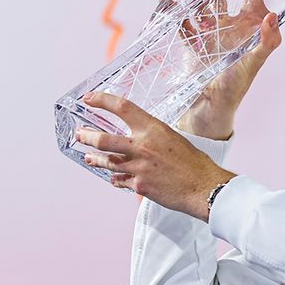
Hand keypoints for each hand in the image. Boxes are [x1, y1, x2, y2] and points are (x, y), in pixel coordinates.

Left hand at [78, 91, 235, 220]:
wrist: (204, 186)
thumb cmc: (195, 163)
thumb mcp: (175, 138)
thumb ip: (154, 136)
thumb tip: (141, 136)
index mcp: (154, 129)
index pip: (123, 107)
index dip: (102, 100)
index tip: (89, 98)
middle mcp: (143, 146)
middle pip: (103, 139)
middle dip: (87, 136)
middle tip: (80, 133)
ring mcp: (138, 167)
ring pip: (107, 161)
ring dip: (95, 158)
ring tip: (89, 157)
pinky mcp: (139, 185)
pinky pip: (119, 180)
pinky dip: (115, 178)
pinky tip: (114, 177)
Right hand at [175, 0, 281, 139]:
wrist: (211, 109)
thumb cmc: (237, 87)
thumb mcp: (254, 63)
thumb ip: (267, 42)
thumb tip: (272, 17)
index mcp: (248, 28)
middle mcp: (229, 28)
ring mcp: (209, 35)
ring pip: (199, 5)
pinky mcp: (192, 45)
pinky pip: (182, 22)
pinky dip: (174, 11)